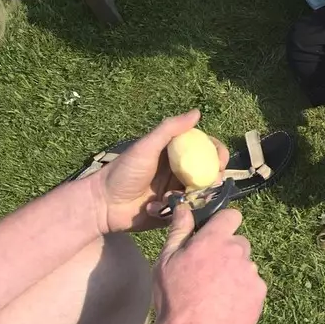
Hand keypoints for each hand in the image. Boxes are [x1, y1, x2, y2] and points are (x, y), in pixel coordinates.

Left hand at [90, 111, 228, 234]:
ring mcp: (177, 191)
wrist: (103, 204)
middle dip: (213, 179)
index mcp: (176, 153)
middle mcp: (179, 171)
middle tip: (208, 184)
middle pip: (209, 173)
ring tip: (179, 197)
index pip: (206, 150)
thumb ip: (170, 129)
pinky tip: (160, 208)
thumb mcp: (146, 147)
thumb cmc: (123, 172)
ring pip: (201, 193)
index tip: (221, 162)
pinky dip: (178, 209)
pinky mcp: (172, 211)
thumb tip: (197, 112)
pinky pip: (186, 211)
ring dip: (194, 196)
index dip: (218, 154)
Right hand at [151, 206, 265, 323]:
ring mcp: (251, 273)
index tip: (214, 235)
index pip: (232, 216)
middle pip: (239, 243)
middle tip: (209, 272)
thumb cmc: (173, 298)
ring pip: (246, 266)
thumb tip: (185, 207)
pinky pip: (253, 286)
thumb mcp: (166, 261)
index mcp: (214, 240)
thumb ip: (179, 230)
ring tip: (215, 294)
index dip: (223, 224)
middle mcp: (238, 252)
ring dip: (235, 274)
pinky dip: (243, 293)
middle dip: (227, 252)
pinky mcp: (259, 294)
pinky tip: (225, 306)